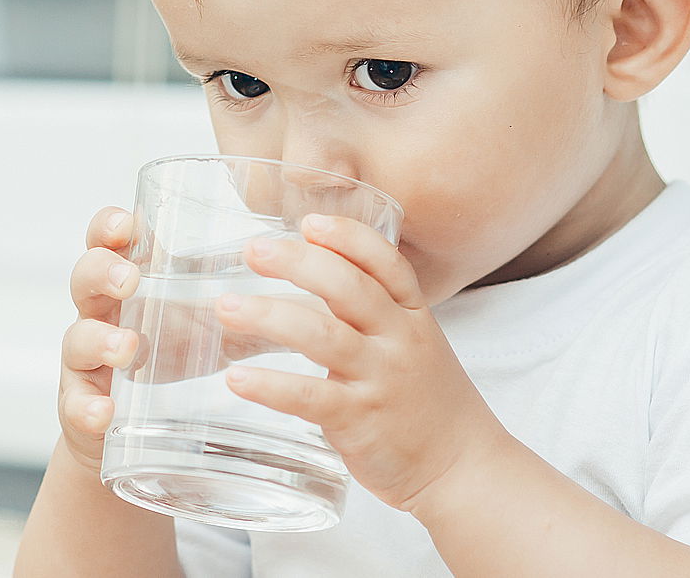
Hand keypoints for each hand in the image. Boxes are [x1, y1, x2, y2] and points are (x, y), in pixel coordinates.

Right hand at [61, 207, 289, 471]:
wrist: (140, 434)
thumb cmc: (180, 357)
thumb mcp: (216, 323)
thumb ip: (255, 298)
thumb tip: (329, 277)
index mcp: (134, 278)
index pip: (110, 237)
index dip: (111, 225)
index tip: (131, 222)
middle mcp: (104, 312)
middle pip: (85, 276)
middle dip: (103, 271)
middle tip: (130, 278)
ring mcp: (88, 361)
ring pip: (77, 339)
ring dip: (99, 339)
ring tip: (127, 348)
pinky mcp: (85, 407)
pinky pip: (75, 405)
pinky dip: (88, 407)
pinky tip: (105, 412)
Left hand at [215, 214, 505, 511]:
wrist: (462, 467)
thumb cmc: (427, 402)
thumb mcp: (414, 343)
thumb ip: (371, 312)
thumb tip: (312, 276)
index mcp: (412, 315)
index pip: (385, 262)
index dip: (347, 237)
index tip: (308, 222)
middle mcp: (399, 340)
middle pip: (348, 287)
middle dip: (298, 262)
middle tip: (253, 251)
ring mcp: (379, 380)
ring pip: (322, 335)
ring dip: (268, 317)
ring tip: (226, 307)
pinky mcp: (359, 421)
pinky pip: (309, 397)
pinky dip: (270, 386)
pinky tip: (237, 378)